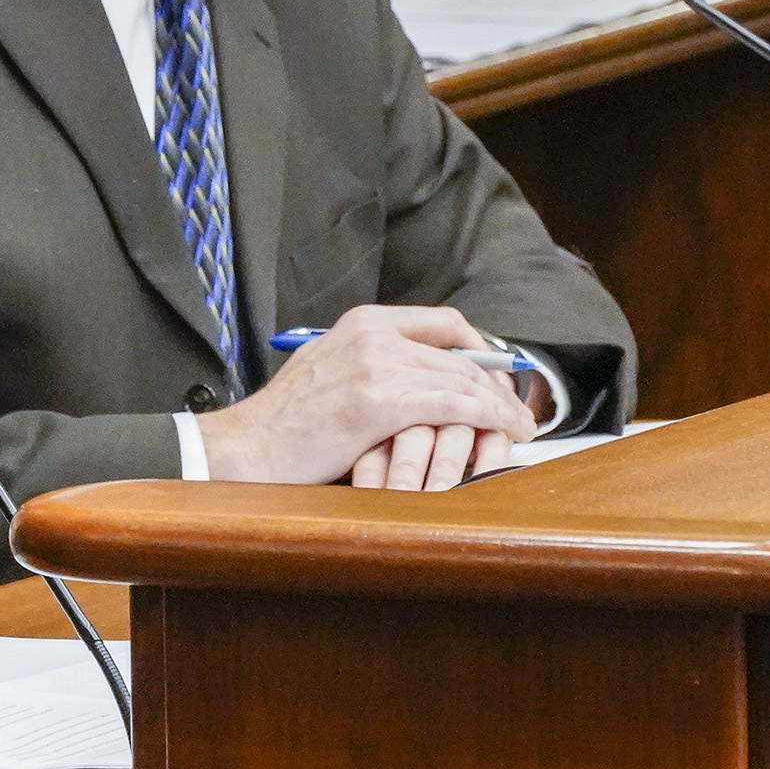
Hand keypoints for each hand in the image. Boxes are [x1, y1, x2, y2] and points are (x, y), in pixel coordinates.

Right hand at [194, 305, 535, 484]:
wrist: (249, 446)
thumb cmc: (284, 422)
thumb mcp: (327, 370)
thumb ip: (370, 363)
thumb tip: (414, 378)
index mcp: (361, 322)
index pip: (443, 323)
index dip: (480, 350)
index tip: (495, 376)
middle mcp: (374, 335)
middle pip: (461, 355)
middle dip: (499, 384)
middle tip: (517, 412)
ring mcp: (378, 365)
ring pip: (464, 380)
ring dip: (502, 407)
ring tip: (520, 429)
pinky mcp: (382, 402)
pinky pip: (456, 404)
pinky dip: (489, 419)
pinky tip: (505, 434)